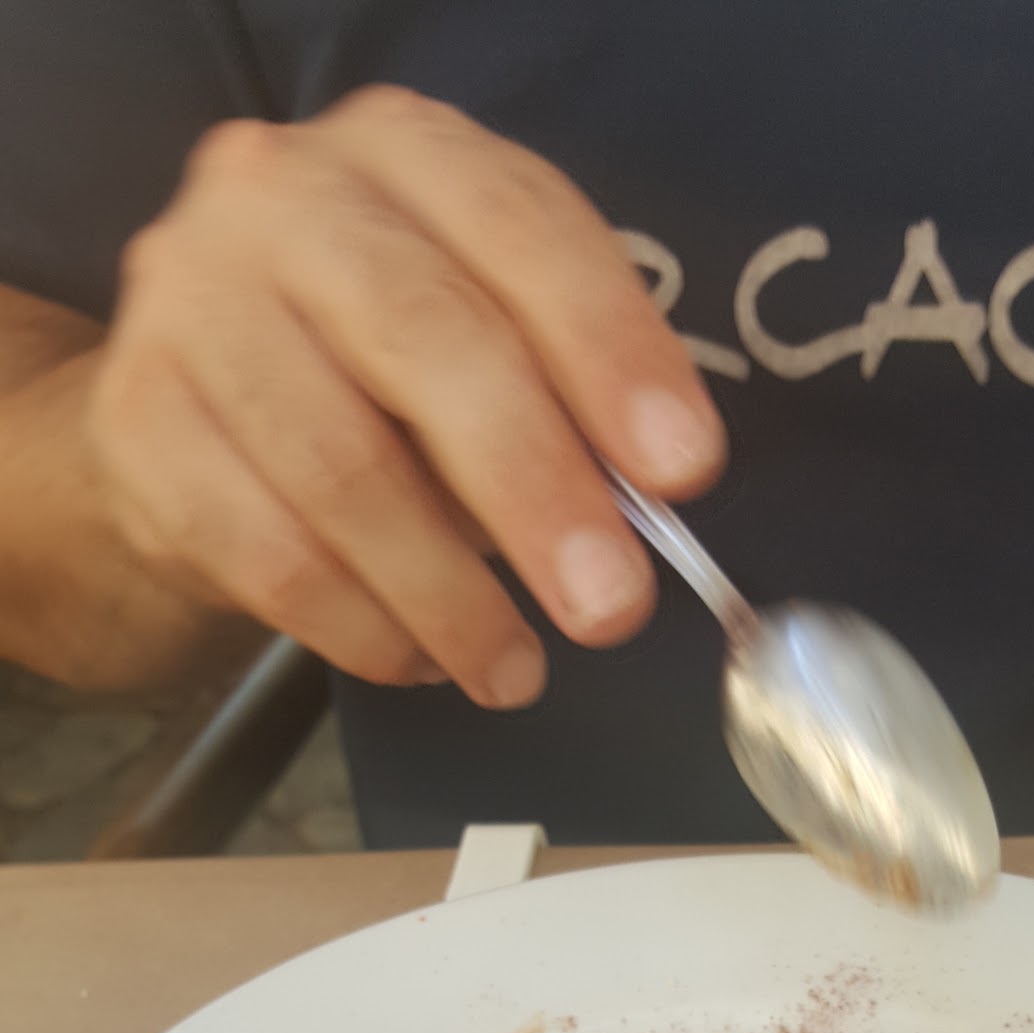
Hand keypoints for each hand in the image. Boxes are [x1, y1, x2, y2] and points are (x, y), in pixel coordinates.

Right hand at [85, 89, 725, 704]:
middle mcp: (280, 197)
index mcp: (399, 151)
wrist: (186, 408)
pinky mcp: (139, 424)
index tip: (684, 471)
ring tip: (514, 670)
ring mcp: (191, 305)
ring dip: (449, 596)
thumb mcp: (478, 338)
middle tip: (609, 606)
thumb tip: (645, 504)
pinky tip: (418, 660)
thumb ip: (562, 394)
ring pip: (341, 467)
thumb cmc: (368, 373)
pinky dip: (362, 628)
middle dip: (536, 488)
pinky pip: (270, 554)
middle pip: (426, 339)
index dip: (611, 352)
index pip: (522, 229)